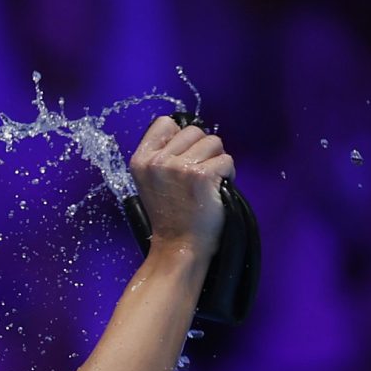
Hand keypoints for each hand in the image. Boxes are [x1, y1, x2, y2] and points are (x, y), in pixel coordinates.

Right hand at [128, 115, 232, 255]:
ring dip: (217, 160)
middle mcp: (157, 161)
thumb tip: (192, 134)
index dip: (180, 138)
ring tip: (210, 181)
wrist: (179, 247)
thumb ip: (163, 155)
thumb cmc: (170, 216)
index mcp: (141, 160)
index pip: (165, 123)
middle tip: (200, 174)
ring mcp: (179, 167)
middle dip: (203, 149)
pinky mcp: (201, 176)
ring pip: (213, 142)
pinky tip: (218, 189)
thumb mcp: (151, 181)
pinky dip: (229, 173)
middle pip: (194, 130)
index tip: (183, 158)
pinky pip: (226, 160)